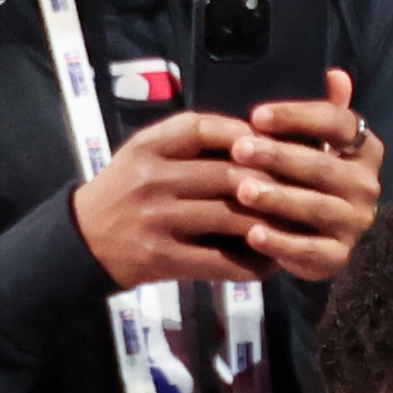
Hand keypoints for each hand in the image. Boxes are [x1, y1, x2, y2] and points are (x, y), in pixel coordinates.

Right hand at [72, 72, 379, 287]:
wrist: (86, 239)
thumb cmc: (127, 191)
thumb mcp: (145, 153)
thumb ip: (188, 142)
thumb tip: (253, 136)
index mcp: (149, 146)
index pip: (200, 128)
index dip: (242, 134)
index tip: (275, 142)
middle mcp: (153, 179)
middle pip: (224, 174)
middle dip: (269, 183)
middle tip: (306, 189)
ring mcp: (159, 220)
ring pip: (228, 217)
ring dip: (267, 224)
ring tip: (296, 226)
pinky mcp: (164, 257)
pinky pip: (219, 261)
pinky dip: (249, 263)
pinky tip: (271, 262)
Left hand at [225, 74, 383, 283]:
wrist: (326, 233)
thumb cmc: (313, 176)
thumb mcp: (320, 140)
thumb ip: (327, 110)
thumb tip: (336, 74)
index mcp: (365, 149)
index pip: (336, 123)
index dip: (296, 116)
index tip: (256, 116)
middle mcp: (366, 186)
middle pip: (322, 167)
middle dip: (278, 157)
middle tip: (239, 150)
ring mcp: (355, 223)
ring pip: (316, 207)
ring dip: (277, 198)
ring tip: (241, 190)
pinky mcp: (341, 256)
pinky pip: (311, 251)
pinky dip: (281, 243)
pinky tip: (252, 234)